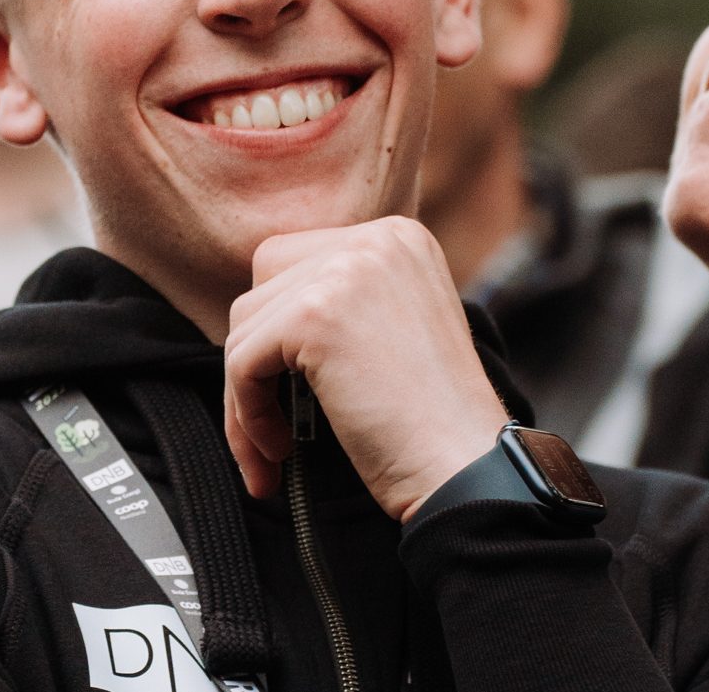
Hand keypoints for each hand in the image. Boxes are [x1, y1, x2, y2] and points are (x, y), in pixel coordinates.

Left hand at [223, 216, 509, 521]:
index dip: (279, 330)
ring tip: (274, 449)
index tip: (284, 390)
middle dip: (254, 356)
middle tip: (269, 422)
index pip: (297, 261)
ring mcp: (344, 272)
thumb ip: (346, 305)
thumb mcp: (397, 332)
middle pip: (263, 285)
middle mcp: (375, 241)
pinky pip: (242, 362)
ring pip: (245, 327)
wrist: (466, 470)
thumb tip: (259, 320)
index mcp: (399, 238)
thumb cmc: (433, 425)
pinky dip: (246, 416)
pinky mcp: (314, 316)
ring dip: (245, 397)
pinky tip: (278, 452)